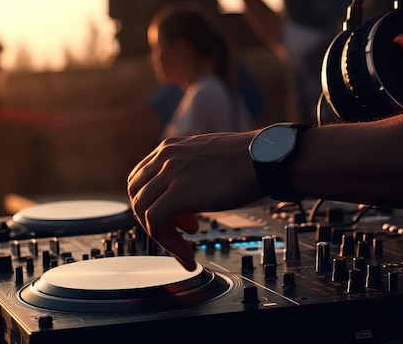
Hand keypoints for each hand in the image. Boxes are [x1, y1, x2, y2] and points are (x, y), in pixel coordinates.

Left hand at [127, 131, 264, 269]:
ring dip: (162, 237)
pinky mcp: (175, 194)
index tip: (178, 217)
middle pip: (137, 195)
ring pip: (143, 212)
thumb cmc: (251, 160)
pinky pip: (155, 224)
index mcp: (171, 147)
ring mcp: (168, 174)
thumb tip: (193, 190)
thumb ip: (194, 171)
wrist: (265, 159)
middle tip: (181, 231)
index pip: (143, 177)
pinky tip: (187, 254)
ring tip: (185, 250)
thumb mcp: (211, 158)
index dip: (155, 201)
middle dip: (154, 218)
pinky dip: (168, 244)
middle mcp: (165, 157)